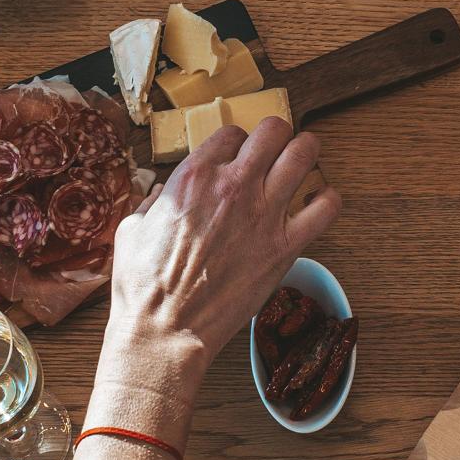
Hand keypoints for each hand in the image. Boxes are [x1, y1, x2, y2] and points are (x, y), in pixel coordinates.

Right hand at [104, 118, 339, 388]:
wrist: (166, 329)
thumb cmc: (145, 286)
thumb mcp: (132, 229)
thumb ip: (153, 202)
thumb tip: (163, 193)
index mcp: (194, 176)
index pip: (232, 132)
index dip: (236, 143)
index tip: (237, 158)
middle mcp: (234, 185)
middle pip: (273, 130)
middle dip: (276, 135)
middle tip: (276, 150)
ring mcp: (264, 214)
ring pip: (304, 154)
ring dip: (306, 154)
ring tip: (302, 164)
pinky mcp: (285, 247)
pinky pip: (325, 208)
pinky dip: (327, 201)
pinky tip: (318, 204)